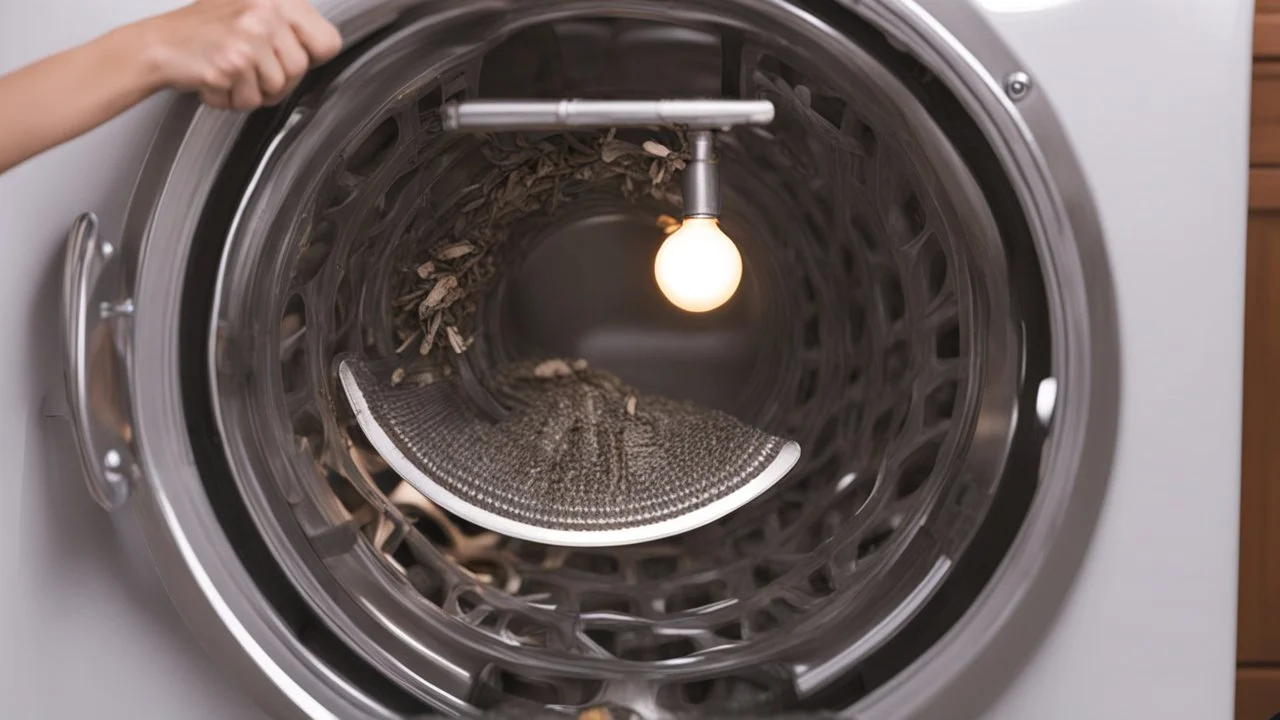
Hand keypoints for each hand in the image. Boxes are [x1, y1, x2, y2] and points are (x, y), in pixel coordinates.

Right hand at [139, 0, 341, 110]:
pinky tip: (217, 79)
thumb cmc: (204, 33)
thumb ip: (290, 28)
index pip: (329, 42)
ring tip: (230, 72)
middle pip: (301, 70)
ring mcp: (249, 36)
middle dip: (277, 80)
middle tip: (249, 69)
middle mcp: (265, 10)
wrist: (158, 44)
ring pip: (278, 88)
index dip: (311, 57)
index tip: (289, 56)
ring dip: (253, 91)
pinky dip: (232, 100)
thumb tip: (324, 51)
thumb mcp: (253, 12)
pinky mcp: (233, 62)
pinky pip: (251, 100)